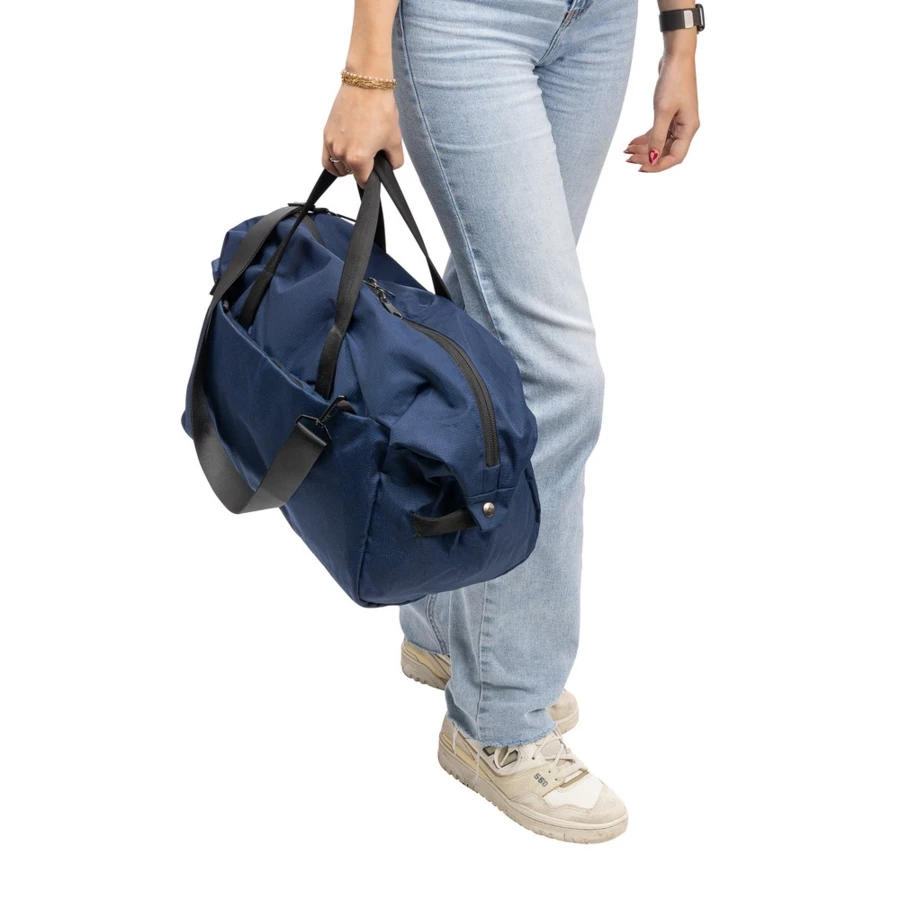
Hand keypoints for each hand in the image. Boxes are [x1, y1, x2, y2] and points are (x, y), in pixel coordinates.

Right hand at [322, 83, 403, 185]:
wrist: (366, 83)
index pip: (363, 181)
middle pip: (350, 174)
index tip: (375, 171)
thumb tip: (390, 168)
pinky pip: (326, 156)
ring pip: (336, 167)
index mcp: (358, 158)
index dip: (372, 178)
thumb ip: (394, 161)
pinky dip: (333, 159)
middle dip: (360, 168)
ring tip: (357, 152)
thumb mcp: (395, 140)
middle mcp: (341, 153)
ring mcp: (331, 143)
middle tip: (370, 154)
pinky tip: (343, 154)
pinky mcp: (326, 133)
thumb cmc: (380, 108)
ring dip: (346, 165)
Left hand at [625, 52, 698, 172]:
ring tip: (626, 151)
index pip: (675, 157)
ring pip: (660, 142)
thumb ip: (656, 137)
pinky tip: (631, 142)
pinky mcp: (670, 114)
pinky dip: (645, 138)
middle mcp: (685, 127)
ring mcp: (678, 121)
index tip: (640, 168)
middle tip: (628, 159)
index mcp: (689, 128)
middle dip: (647, 157)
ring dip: (644, 148)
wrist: (676, 57)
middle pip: (666, 151)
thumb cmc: (673, 81)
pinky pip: (657, 132)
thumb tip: (652, 159)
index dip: (658, 165)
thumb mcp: (662, 111)